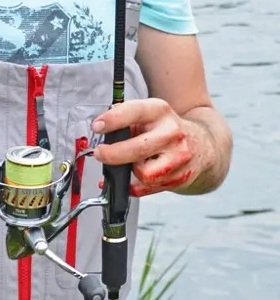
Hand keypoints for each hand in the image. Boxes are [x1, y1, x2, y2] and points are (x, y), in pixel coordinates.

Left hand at [91, 98, 213, 196]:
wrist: (203, 147)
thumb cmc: (166, 131)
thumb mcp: (149, 116)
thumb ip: (126, 121)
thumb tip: (101, 131)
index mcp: (160, 112)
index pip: (135, 112)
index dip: (113, 120)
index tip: (97, 127)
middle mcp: (172, 133)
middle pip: (137, 149)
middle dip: (112, 154)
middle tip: (100, 154)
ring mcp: (178, 157)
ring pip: (143, 173)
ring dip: (129, 171)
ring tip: (130, 163)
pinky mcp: (179, 178)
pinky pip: (147, 188)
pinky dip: (133, 186)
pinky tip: (130, 180)